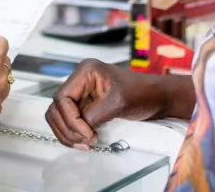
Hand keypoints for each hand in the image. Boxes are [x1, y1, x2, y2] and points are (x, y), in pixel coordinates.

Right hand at [45, 59, 171, 149]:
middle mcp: (79, 81)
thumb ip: (95, 114)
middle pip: (56, 108)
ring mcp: (81, 94)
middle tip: (85, 142)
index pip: (62, 98)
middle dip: (67, 128)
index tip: (88, 134)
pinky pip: (69, 122)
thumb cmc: (142, 93)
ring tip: (85, 144)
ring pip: (59, 117)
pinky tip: (85, 141)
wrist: (157, 98)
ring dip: (67, 133)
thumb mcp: (118, 102)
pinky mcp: (85, 107)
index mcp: (85, 72)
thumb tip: (80, 129)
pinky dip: (73, 134)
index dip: (70, 119)